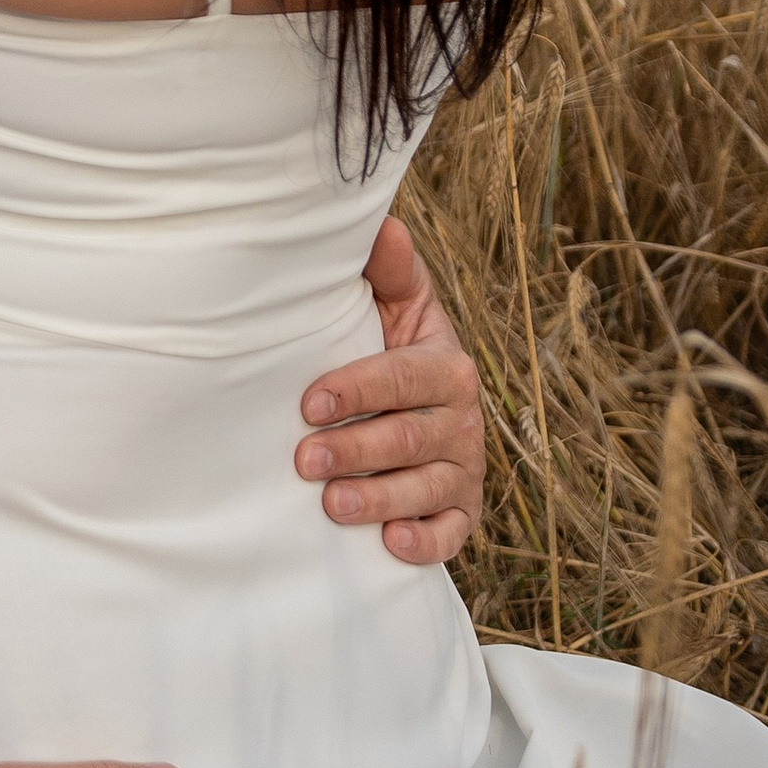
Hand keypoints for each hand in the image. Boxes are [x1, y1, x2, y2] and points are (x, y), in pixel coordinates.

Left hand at [295, 213, 483, 563]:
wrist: (423, 412)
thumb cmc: (394, 353)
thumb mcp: (398, 309)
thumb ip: (389, 272)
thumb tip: (380, 224)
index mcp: (444, 365)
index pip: (402, 376)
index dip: (357, 388)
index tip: (309, 401)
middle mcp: (462, 418)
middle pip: (408, 436)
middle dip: (357, 449)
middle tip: (305, 459)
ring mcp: (463, 469)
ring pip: (426, 488)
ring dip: (380, 498)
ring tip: (332, 505)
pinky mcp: (461, 513)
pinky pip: (452, 534)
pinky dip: (425, 542)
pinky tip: (391, 543)